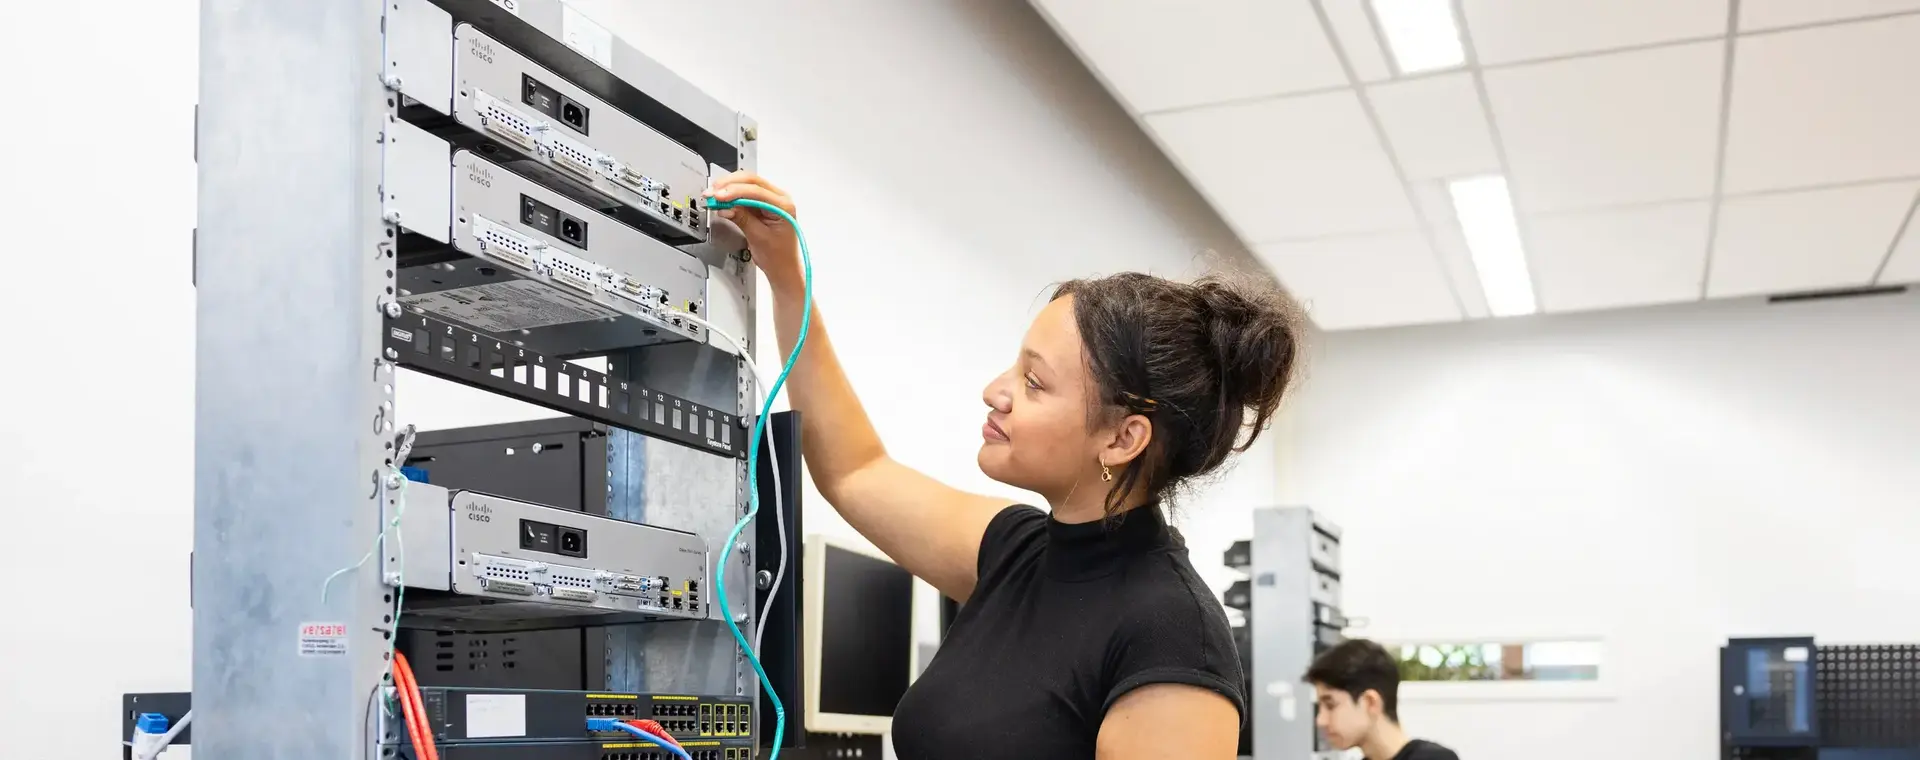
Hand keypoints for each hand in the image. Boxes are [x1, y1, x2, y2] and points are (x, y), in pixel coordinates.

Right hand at [706, 171, 800, 285]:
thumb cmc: (779, 256)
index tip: (718, 196)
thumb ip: (742, 219)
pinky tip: (720, 200)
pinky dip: (731, 197)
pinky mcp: (761, 205)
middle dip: (729, 185)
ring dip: (728, 188)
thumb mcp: (758, 237)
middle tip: (712, 192)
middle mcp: (779, 198)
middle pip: (752, 181)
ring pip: (747, 185)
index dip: (735, 191)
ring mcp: (770, 200)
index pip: (757, 190)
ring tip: (713, 196)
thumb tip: (726, 206)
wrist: (783, 268)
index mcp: (784, 205)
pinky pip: (745, 195)